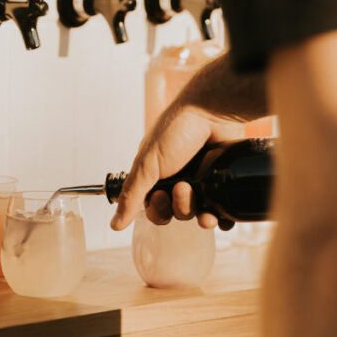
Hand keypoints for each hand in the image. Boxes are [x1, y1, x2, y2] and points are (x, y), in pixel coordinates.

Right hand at [110, 99, 243, 230]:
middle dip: (180, 206)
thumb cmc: (177, 129)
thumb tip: (115, 223)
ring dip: (199, 210)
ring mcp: (202, 180)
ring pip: (198, 213)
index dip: (158, 210)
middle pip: (178, 213)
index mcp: (158, 174)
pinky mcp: (222, 182)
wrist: (212, 113)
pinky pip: (222, 212)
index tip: (161, 197)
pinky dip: (221, 218)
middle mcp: (179, 178)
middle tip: (184, 188)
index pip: (155, 208)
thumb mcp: (148, 163)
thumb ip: (132, 194)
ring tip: (201, 190)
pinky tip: (220, 216)